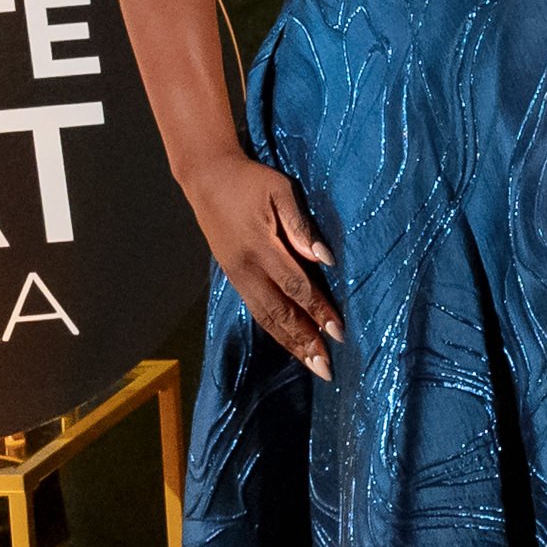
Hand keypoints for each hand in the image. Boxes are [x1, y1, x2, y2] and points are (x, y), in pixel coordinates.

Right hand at [188, 151, 335, 372]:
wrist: (206, 178)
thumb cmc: (250, 181)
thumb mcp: (279, 191)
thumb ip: (300, 225)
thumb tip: (325, 258)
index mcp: (260, 247)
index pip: (296, 286)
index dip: (319, 310)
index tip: (340, 332)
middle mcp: (246, 268)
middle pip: (280, 313)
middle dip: (305, 341)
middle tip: (327, 368)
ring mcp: (237, 276)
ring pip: (266, 318)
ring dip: (291, 344)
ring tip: (313, 365)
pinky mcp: (233, 277)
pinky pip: (256, 311)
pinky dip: (275, 331)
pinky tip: (290, 344)